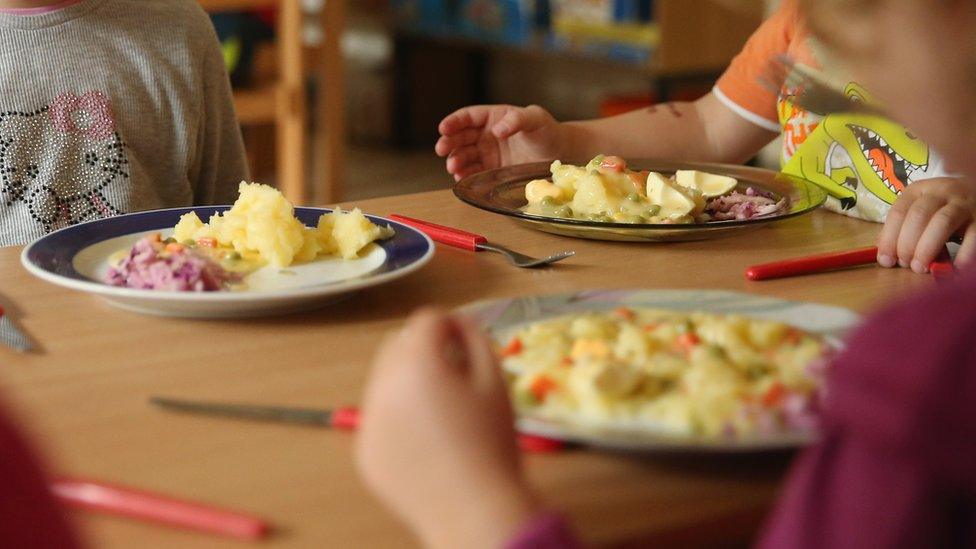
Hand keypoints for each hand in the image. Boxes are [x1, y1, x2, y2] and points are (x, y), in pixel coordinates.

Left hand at [356, 309, 538, 548]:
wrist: (476, 512)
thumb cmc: (493, 444)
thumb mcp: (495, 382)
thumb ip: (475, 339)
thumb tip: (457, 322)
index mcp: (418, 365)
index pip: (426, 320)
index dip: (450, 325)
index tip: (465, 342)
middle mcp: (383, 387)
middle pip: (396, 344)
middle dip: (421, 347)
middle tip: (453, 372)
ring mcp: (369, 422)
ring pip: (383, 380)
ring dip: (407, 379)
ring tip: (441, 408)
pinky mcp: (365, 452)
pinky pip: (379, 418)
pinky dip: (398, 417)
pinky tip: (427, 440)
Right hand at [435, 105, 564, 180]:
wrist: (561, 154)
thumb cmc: (548, 131)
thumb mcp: (535, 119)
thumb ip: (517, 120)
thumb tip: (497, 129)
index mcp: (493, 117)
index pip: (468, 117)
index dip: (454, 122)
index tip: (443, 128)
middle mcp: (487, 135)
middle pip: (461, 137)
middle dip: (449, 142)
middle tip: (442, 150)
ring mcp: (488, 154)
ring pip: (464, 155)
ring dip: (455, 160)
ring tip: (453, 167)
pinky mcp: (492, 171)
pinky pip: (473, 172)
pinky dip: (465, 175)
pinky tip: (460, 178)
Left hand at [877, 177, 975, 271]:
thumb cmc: (940, 209)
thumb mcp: (919, 212)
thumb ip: (902, 230)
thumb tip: (886, 257)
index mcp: (918, 191)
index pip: (898, 212)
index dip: (889, 238)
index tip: (886, 261)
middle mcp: (941, 192)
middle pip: (918, 215)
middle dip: (907, 244)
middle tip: (906, 265)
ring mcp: (963, 203)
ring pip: (942, 222)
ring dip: (928, 248)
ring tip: (921, 268)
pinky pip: (973, 236)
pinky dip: (963, 253)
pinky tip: (954, 268)